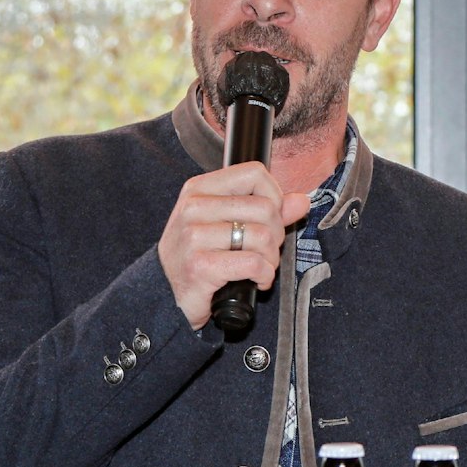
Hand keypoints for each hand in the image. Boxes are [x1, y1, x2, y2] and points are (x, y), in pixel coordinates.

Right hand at [157, 163, 310, 330]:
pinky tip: (256, 281)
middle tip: (265, 250)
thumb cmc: (199, 256)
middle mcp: (194, 207)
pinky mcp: (200, 266)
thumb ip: (267, 210)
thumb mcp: (227, 224)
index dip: (274, 196)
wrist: (165, 294)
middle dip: (276, 235)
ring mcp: (194, 237)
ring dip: (271, 259)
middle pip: (265, 208)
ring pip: (263, 237)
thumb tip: (301, 201)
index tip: (270, 218)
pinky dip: (264, 276)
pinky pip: (255, 264)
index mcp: (200, 189)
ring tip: (260, 267)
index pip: (254, 173)